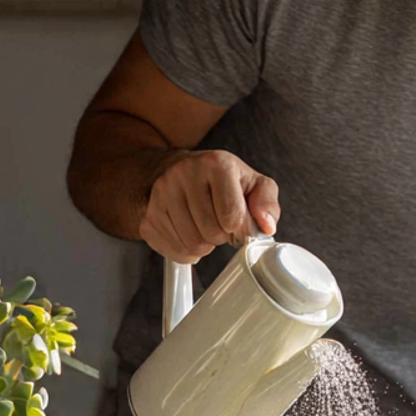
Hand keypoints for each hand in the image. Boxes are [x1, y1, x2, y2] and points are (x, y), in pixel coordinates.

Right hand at [140, 150, 279, 262]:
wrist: (178, 170)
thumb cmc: (221, 180)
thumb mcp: (253, 182)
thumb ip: (266, 202)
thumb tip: (266, 227)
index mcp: (216, 164)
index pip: (232, 216)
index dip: (240, 229)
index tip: (238, 223)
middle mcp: (184, 174)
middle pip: (211, 233)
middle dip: (222, 236)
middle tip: (221, 225)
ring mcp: (162, 194)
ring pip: (192, 245)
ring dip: (205, 245)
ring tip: (206, 228)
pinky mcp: (148, 215)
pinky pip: (174, 251)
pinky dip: (187, 252)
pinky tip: (190, 234)